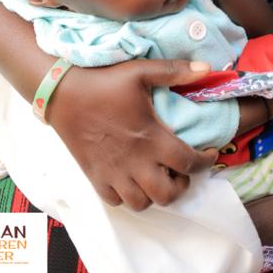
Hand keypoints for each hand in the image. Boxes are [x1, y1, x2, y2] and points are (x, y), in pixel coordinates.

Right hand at [47, 58, 215, 209]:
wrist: (62, 92)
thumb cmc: (104, 81)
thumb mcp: (141, 71)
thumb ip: (175, 71)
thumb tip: (207, 68)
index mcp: (151, 137)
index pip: (188, 162)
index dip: (205, 162)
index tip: (210, 153)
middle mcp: (135, 162)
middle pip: (168, 194)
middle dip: (181, 185)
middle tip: (181, 168)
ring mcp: (113, 173)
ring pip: (143, 204)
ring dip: (155, 193)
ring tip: (157, 174)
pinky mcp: (95, 177)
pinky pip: (117, 202)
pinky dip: (129, 196)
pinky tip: (132, 178)